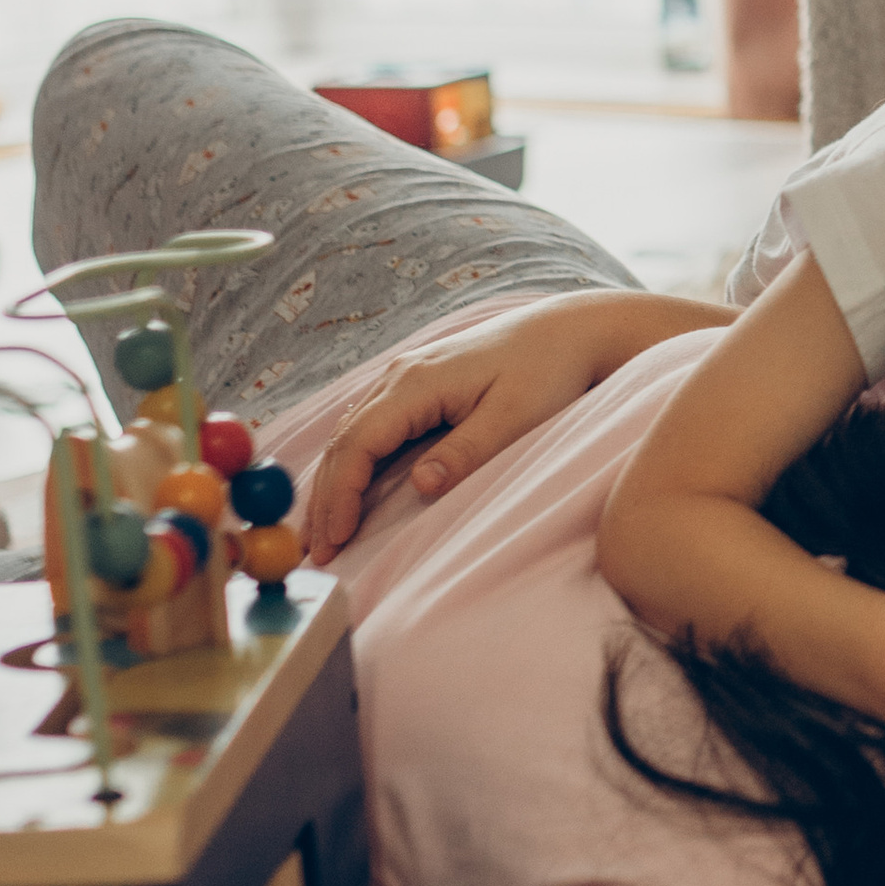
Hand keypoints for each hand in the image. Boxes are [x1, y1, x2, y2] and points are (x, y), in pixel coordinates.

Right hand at [304, 294, 635, 561]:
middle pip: (343, 442)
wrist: (569, 332)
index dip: (341, 494)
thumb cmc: (548, 372)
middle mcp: (399, 377)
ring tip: (321, 534)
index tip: (336, 539)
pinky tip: (345, 493)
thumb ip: (467, 452)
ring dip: (332, 484)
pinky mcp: (416, 387)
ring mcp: (404, 379)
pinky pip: (368, 429)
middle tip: (315, 553)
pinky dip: (351, 465)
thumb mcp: (515, 417)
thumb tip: (420, 485)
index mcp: (417, 382)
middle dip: (325, 499)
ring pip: (350, 436)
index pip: (358, 444)